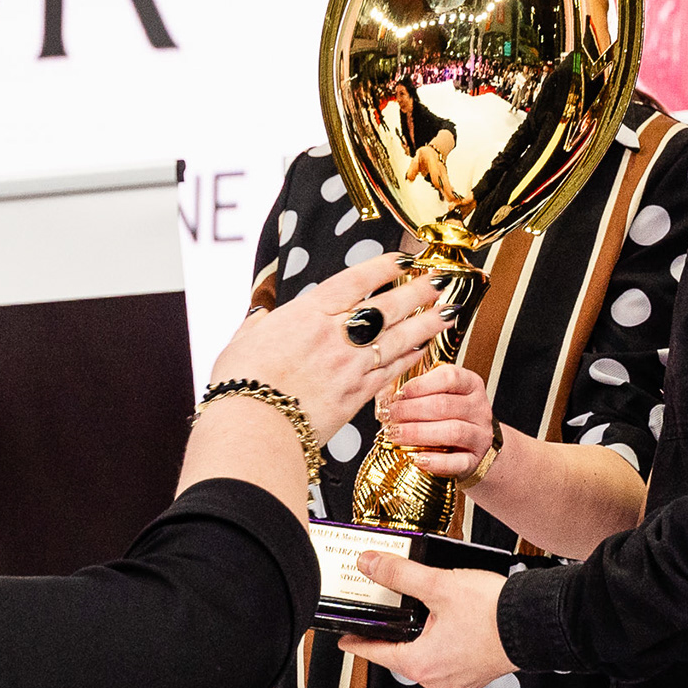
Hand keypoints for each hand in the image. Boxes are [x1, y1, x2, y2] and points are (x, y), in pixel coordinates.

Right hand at [208, 253, 446, 441]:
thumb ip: (258, 326)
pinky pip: (391, 372)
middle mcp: (335, 336)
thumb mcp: (242, 342)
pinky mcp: (356, 396)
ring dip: (426, 325)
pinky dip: (409, 360)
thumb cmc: (240, 385)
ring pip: (398, 339)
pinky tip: (422, 351)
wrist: (254, 427)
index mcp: (308, 314)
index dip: (383, 268)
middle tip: (439, 282)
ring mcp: (350, 366)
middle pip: (387, 307)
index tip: (403, 260)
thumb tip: (261, 318)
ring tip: (447, 313)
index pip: (355, 281)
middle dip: (417, 292)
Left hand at [337, 555, 513, 687]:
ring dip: (422, 638)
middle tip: (387, 615)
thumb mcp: (439, 586)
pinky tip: (451, 622)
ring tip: (423, 612)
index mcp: (421, 665)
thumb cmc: (494, 613)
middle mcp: (438, 680)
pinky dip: (444, 642)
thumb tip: (371, 565)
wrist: (536, 622)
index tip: (346, 639)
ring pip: (428, 657)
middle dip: (395, 635)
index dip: (358, 643)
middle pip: (402, 655)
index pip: (375, 654)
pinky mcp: (476, 674)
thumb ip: (400, 574)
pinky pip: (449, 659)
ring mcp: (459, 680)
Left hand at [376, 364, 496, 478]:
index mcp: (470, 385)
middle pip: (445, 405)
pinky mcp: (475, 460)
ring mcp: (480, 435)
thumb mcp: (437, 397)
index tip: (399, 394)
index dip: (420, 385)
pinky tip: (416, 458)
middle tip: (389, 415)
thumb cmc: (449, 418)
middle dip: (411, 410)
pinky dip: (435, 461)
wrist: (472, 449)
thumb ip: (416, 392)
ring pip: (452, 431)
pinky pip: (457, 462)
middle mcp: (478, 408)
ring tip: (395, 435)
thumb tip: (384, 395)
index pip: (450, 377)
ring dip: (418, 433)